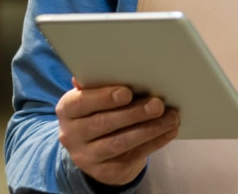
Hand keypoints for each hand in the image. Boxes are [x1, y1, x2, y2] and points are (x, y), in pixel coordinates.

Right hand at [56, 80, 180, 186]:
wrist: (96, 152)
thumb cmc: (98, 113)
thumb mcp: (92, 98)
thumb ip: (99, 84)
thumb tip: (108, 66)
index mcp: (67, 110)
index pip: (80, 103)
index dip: (103, 98)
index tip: (126, 92)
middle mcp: (72, 135)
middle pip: (103, 124)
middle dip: (134, 113)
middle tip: (157, 104)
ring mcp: (87, 156)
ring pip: (120, 143)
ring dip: (149, 129)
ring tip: (170, 117)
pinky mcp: (106, 170)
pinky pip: (134, 155)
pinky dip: (155, 141)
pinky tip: (169, 130)